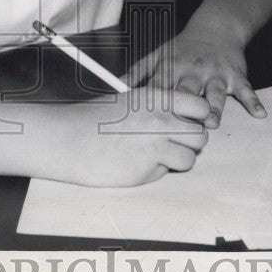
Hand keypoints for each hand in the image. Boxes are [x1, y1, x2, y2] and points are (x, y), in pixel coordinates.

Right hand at [48, 87, 209, 186]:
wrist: (70, 139)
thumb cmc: (94, 118)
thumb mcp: (130, 100)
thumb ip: (157, 108)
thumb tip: (181, 117)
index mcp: (157, 98)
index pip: (201, 108)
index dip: (197, 118)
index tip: (187, 122)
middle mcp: (161, 121)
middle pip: (200, 136)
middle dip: (190, 142)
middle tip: (173, 142)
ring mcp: (156, 146)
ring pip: (189, 158)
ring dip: (177, 159)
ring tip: (155, 154)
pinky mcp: (147, 169)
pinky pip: (166, 172)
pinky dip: (157, 170)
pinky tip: (137, 162)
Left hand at [121, 20, 265, 128]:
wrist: (216, 28)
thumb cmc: (183, 47)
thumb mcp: (158, 54)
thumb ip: (138, 72)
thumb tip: (116, 89)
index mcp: (171, 67)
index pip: (161, 88)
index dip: (153, 105)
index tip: (146, 125)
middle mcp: (193, 70)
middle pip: (187, 91)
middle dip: (182, 108)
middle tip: (178, 129)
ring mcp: (216, 73)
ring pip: (215, 92)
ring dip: (214, 106)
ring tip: (211, 121)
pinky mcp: (236, 75)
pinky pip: (247, 89)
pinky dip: (254, 101)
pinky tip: (258, 113)